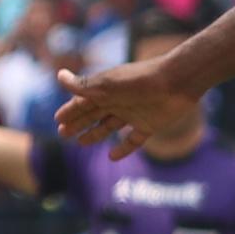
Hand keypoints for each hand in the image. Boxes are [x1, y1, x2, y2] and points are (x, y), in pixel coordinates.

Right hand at [54, 51, 200, 150]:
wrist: (177, 82)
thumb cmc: (140, 81)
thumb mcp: (108, 84)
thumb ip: (84, 85)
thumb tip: (59, 76)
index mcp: (107, 90)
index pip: (83, 101)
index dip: (70, 111)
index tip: (57, 120)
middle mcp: (119, 101)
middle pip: (94, 114)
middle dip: (78, 123)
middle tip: (62, 134)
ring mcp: (134, 113)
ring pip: (109, 126)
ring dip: (95, 134)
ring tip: (81, 143)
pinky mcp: (149, 125)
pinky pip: (133, 139)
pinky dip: (123, 148)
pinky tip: (112, 157)